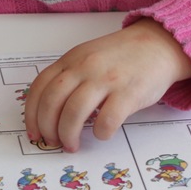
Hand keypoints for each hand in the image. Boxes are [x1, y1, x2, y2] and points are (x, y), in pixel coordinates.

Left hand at [24, 19, 190, 151]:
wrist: (158, 44)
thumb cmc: (121, 56)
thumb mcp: (88, 56)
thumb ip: (69, 76)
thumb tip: (49, 113)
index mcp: (72, 59)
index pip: (40, 87)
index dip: (32, 114)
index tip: (34, 132)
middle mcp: (85, 67)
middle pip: (52, 102)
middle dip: (48, 128)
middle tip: (53, 142)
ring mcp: (107, 79)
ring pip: (74, 112)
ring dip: (69, 135)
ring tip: (73, 145)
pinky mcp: (129, 93)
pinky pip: (107, 120)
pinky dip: (100, 133)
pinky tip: (103, 133)